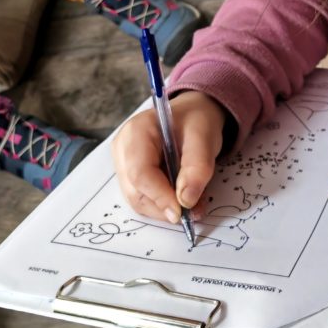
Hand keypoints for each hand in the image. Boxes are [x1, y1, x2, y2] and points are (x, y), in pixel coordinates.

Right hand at [111, 90, 226, 222]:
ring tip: (193, 202)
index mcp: (136, 132)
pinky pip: (143, 198)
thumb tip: (186, 201)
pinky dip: (163, 204)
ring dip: (165, 208)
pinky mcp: (129, 175)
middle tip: (194, 210)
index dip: (160, 196)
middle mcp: (122, 149)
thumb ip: (197, 168)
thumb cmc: (196, 121)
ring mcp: (122, 163)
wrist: (192, 115)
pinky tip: (181, 197)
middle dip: (165, 206)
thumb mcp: (204, 137)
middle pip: (135, 191)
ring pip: (138, 200)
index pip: (140, 173)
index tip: (182, 212)